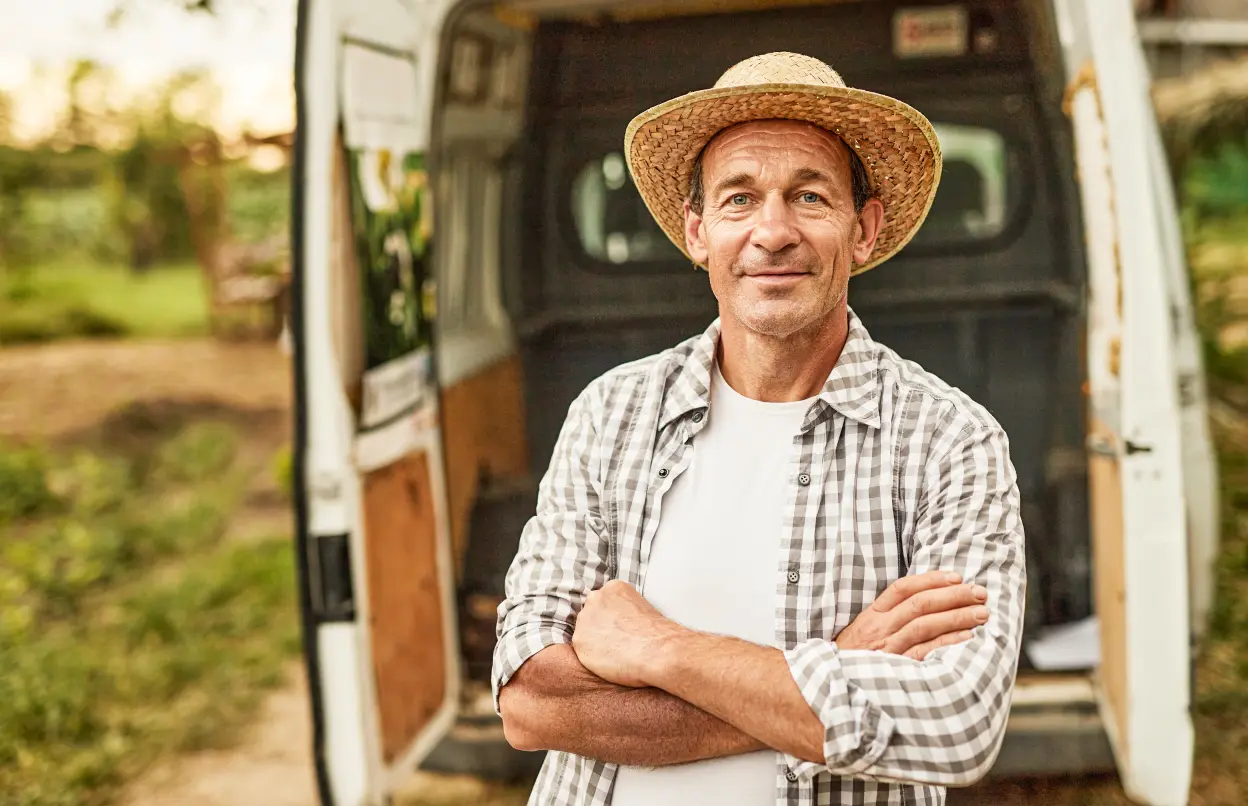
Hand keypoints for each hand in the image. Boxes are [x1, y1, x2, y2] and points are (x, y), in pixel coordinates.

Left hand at [572, 580, 680, 687]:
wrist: (658, 652)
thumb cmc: (657, 634)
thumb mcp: (642, 608)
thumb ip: (624, 611)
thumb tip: (620, 623)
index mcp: (613, 588)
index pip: (604, 601)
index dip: (611, 618)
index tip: (620, 629)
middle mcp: (595, 599)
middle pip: (591, 614)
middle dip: (600, 627)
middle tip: (616, 642)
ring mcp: (585, 620)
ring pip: (584, 632)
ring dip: (595, 642)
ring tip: (615, 653)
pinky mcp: (579, 641)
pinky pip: (583, 651)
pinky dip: (593, 658)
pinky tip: (609, 661)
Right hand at [835, 570, 988, 659]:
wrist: (832, 684)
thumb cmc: (854, 656)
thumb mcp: (865, 630)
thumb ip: (890, 616)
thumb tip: (926, 601)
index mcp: (873, 614)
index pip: (903, 588)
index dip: (931, 579)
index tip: (956, 577)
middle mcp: (881, 627)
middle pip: (920, 604)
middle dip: (953, 595)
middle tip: (979, 593)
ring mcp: (888, 648)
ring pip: (925, 625)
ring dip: (956, 616)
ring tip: (981, 613)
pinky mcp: (896, 668)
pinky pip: (925, 652)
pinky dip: (947, 643)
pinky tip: (967, 638)